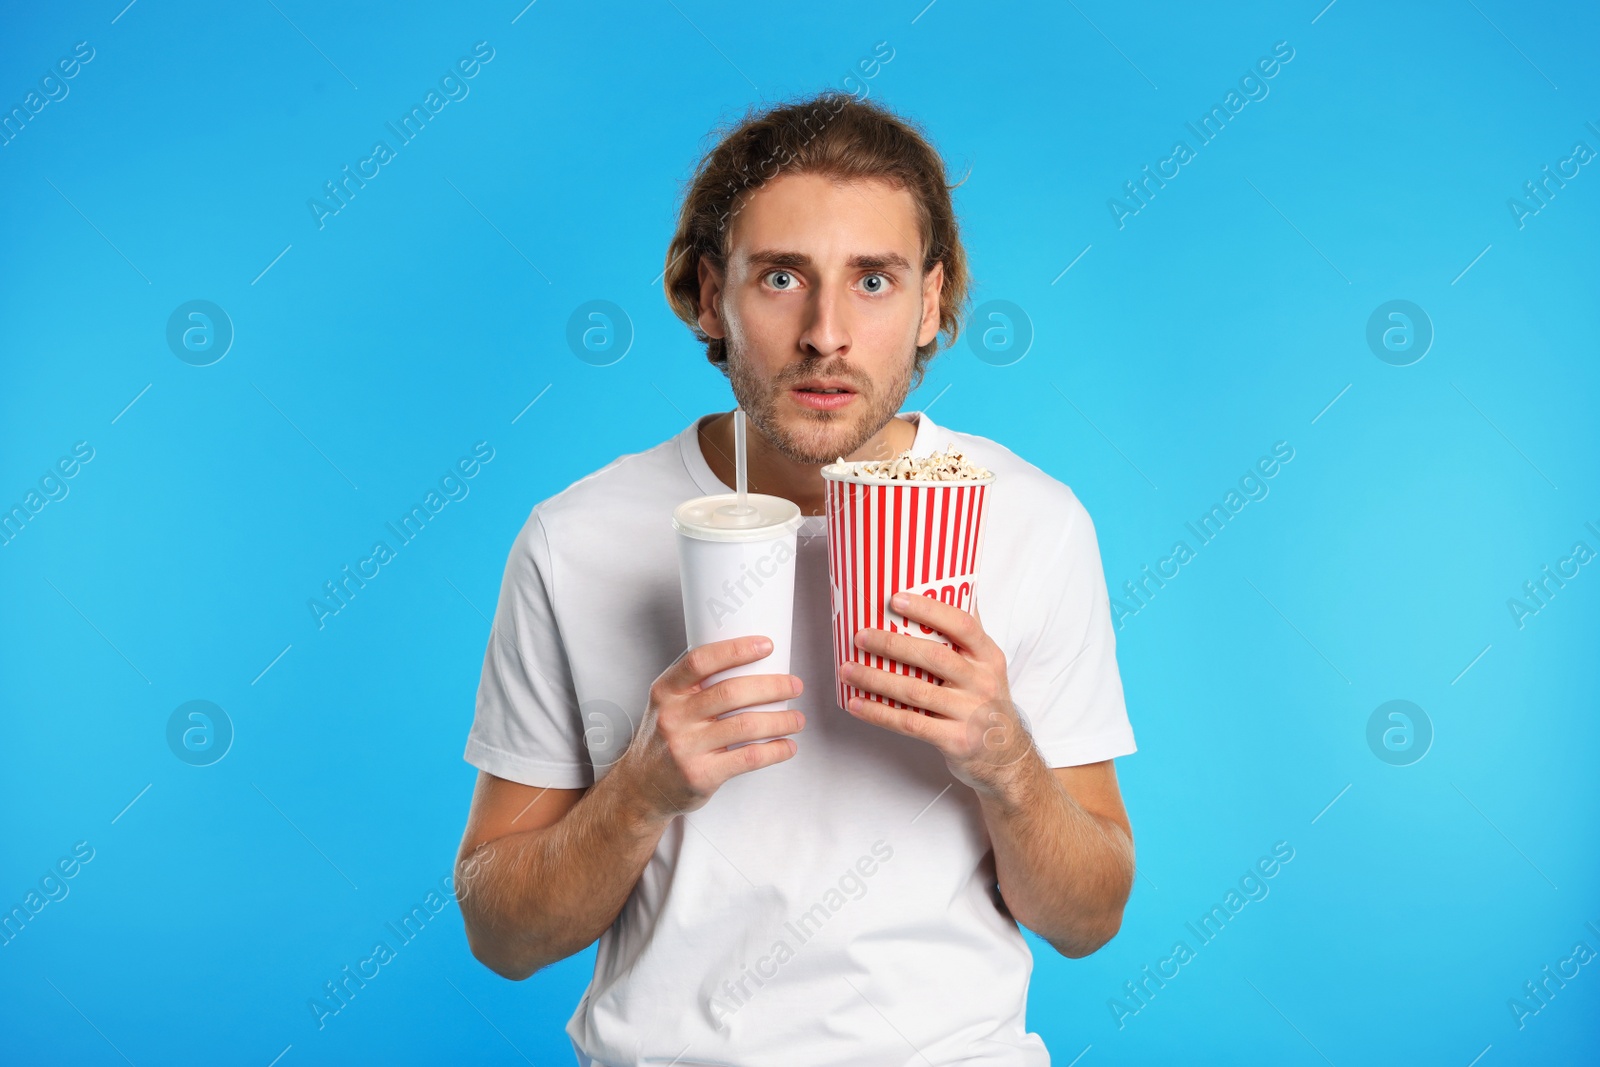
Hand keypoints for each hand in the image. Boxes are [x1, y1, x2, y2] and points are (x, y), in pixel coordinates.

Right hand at [622, 635, 805, 816]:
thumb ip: (696, 684)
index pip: (700, 660)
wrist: (642, 787)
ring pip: (746, 725)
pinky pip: (748, 758)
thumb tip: (748, 660)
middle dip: (772, 686)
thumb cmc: (664, 738)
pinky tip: (787, 746)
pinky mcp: (701, 775)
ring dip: (781, 720)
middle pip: (732, 692)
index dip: (736, 650)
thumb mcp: (667, 704)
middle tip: (795, 685)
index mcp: (666, 691)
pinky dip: (775, 750)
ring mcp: (686, 747)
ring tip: (798, 719)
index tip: (766, 645)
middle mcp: (673, 717)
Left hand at [841, 592, 1032, 794]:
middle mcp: (982, 682)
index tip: (895, 599)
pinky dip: (879, 713)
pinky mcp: (955, 740)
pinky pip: (910, 723)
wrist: (1007, 757)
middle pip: (934, 657)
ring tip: (847, 670)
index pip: (961, 624)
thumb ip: (965, 635)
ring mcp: (970, 713)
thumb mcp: (986, 666)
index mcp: (988, 656)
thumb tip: (945, 588)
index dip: (928, 610)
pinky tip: (857, 704)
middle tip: (860, 636)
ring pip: (916, 691)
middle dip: (892, 644)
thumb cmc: (987, 702)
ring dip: (876, 679)